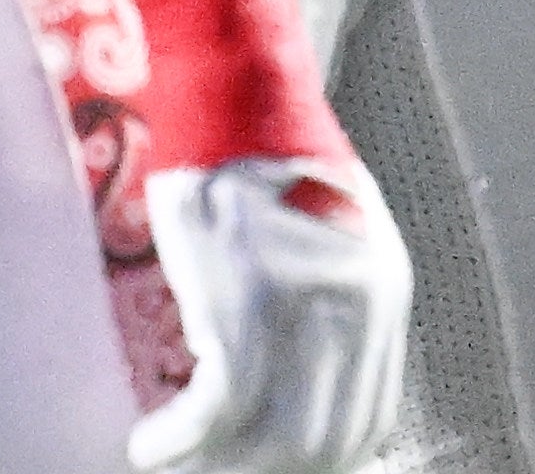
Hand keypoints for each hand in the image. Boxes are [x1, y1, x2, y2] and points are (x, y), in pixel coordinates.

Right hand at [129, 154, 412, 473]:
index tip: (266, 470)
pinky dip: (178, 441)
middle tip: (213, 473)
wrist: (229, 98)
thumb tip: (307, 392)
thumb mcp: (329, 238)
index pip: (368, 420)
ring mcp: (304, 306)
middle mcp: (357, 307)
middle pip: (322, 442)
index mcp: (384, 294)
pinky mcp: (245, 303)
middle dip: (264, 472)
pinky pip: (216, 411)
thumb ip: (331, 308)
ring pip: (269, 439)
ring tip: (172, 461)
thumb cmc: (264, 165)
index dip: (319, 462)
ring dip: (214, 466)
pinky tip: (151, 443)